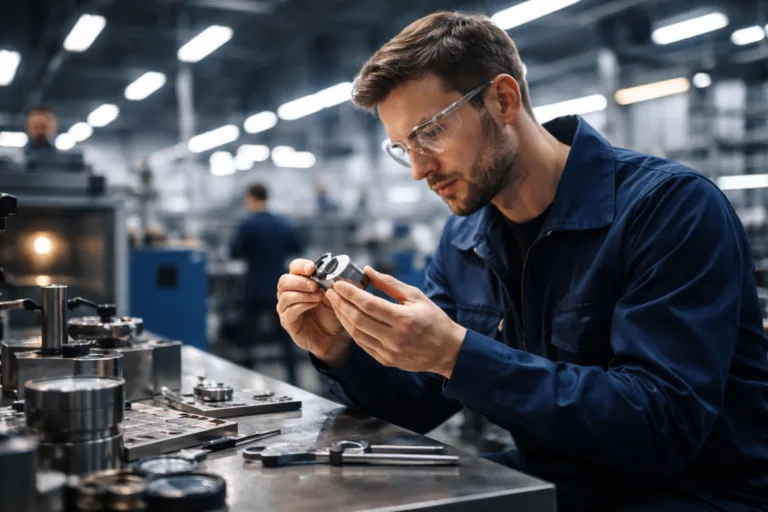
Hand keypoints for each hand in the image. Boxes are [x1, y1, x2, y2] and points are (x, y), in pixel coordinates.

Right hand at [277, 259, 351, 366]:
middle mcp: (288, 293)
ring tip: (319, 296)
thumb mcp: (337, 296)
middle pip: (285, 280)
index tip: (312, 269)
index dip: (301, 266)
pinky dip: (302, 305)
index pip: (294, 267)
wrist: (332, 337)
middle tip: (316, 285)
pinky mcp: (287, 321)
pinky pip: (289, 311)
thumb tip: (346, 274)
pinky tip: (313, 304)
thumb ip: (339, 284)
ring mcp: (285, 307)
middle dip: (301, 281)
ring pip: (285, 295)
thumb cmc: (331, 313)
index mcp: (299, 281)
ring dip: (303, 294)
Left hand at [326, 266, 465, 377]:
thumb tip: (367, 270)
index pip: (369, 305)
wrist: (447, 351)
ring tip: (335, 303)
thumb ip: (389, 283)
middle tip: (331, 291)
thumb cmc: (433, 319)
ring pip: (357, 333)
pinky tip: (347, 318)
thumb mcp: (416, 296)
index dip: (351, 294)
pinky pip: (362, 344)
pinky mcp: (386, 360)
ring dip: (343, 317)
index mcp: (404, 320)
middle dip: (341, 304)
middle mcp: (395, 338)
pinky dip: (352, 330)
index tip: (339, 284)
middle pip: (359, 319)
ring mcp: (389, 352)